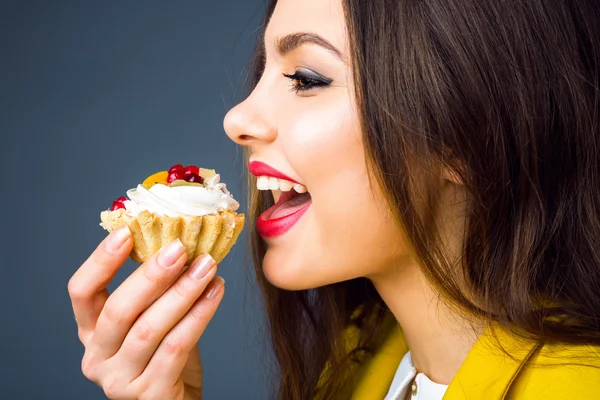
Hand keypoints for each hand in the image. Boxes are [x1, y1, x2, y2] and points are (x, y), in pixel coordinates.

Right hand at [68, 227, 223, 399]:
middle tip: (180, 247)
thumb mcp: (152, 318)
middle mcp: (97, 357)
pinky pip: (176, 347)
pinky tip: (215, 293)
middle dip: (152, 275)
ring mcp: (119, 381)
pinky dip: (198, 316)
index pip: (81, 292)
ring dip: (182, 292)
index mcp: (91, 332)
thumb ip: (155, 289)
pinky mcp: (148, 395)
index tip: (127, 231)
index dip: (101, 260)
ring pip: (150, 328)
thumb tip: (177, 240)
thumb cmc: (165, 356)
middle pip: (118, 310)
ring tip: (208, 266)